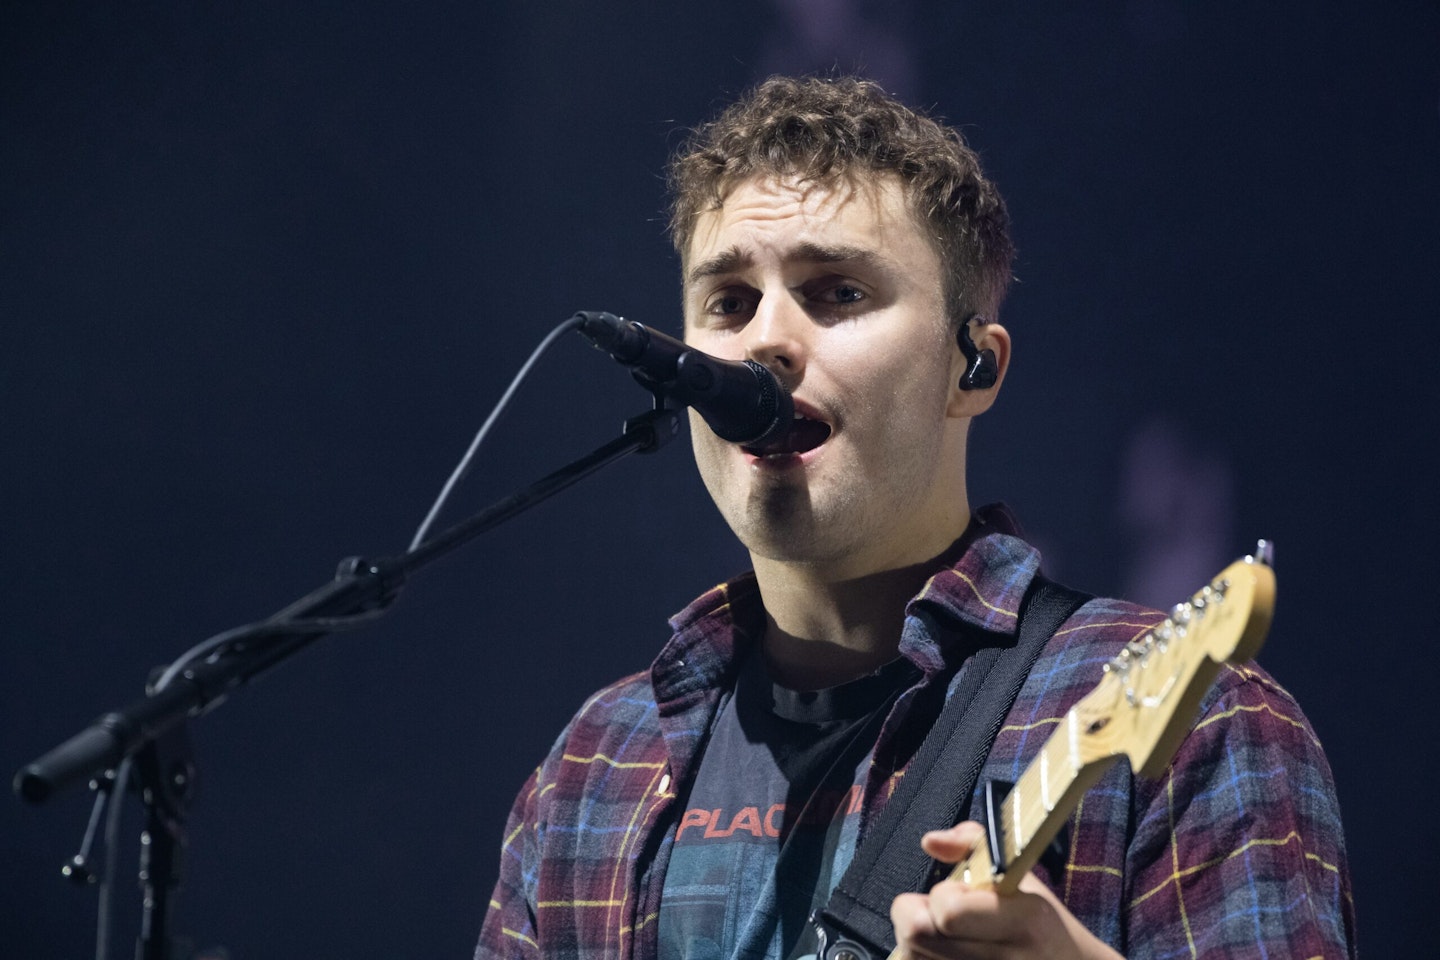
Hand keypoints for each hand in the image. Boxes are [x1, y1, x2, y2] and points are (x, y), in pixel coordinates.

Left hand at [889, 822, 1123, 959]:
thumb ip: (971, 844)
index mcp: (1023, 920)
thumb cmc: (1040, 922)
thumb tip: (930, 841)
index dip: (941, 895)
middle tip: (938, 914)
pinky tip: (942, 953)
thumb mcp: (1019, 875)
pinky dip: (921, 958)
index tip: (959, 893)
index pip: (948, 910)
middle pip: (916, 934)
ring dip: (915, 942)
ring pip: (911, 956)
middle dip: (916, 915)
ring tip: (943, 936)